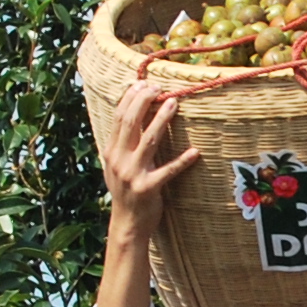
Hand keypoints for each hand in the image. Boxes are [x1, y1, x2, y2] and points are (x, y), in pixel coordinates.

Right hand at [95, 81, 202, 240]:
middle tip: (160, 88)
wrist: (127, 224)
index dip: (131, 98)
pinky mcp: (149, 188)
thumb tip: (132, 116)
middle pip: (130, 122)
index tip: (144, 83)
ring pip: (148, 140)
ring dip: (162, 119)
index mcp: (110, 152)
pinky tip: (195, 152)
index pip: (119, 117)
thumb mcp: (116, 165)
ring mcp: (133, 174)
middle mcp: (119, 160)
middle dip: (144, 101)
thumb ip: (122, 144)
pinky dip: (182, 161)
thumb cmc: (126, 192)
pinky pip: (168, 171)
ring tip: (174, 103)